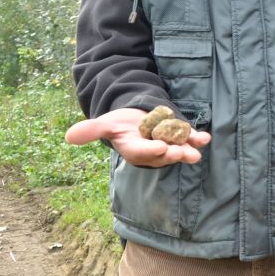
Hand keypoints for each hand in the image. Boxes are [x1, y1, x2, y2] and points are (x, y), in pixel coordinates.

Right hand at [65, 107, 210, 166]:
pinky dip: (198, 139)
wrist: (136, 120)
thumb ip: (91, 130)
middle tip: (183, 153)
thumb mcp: (106, 124)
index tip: (160, 148)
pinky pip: (190, 140)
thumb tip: (68, 136)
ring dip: (188, 151)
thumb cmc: (120, 124)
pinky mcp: (179, 138)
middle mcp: (152, 151)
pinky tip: (206, 137)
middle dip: (173, 154)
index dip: (150, 151)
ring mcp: (167, 145)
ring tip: (196, 152)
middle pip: (163, 155)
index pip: (141, 153)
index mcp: (133, 149)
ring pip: (178, 150)